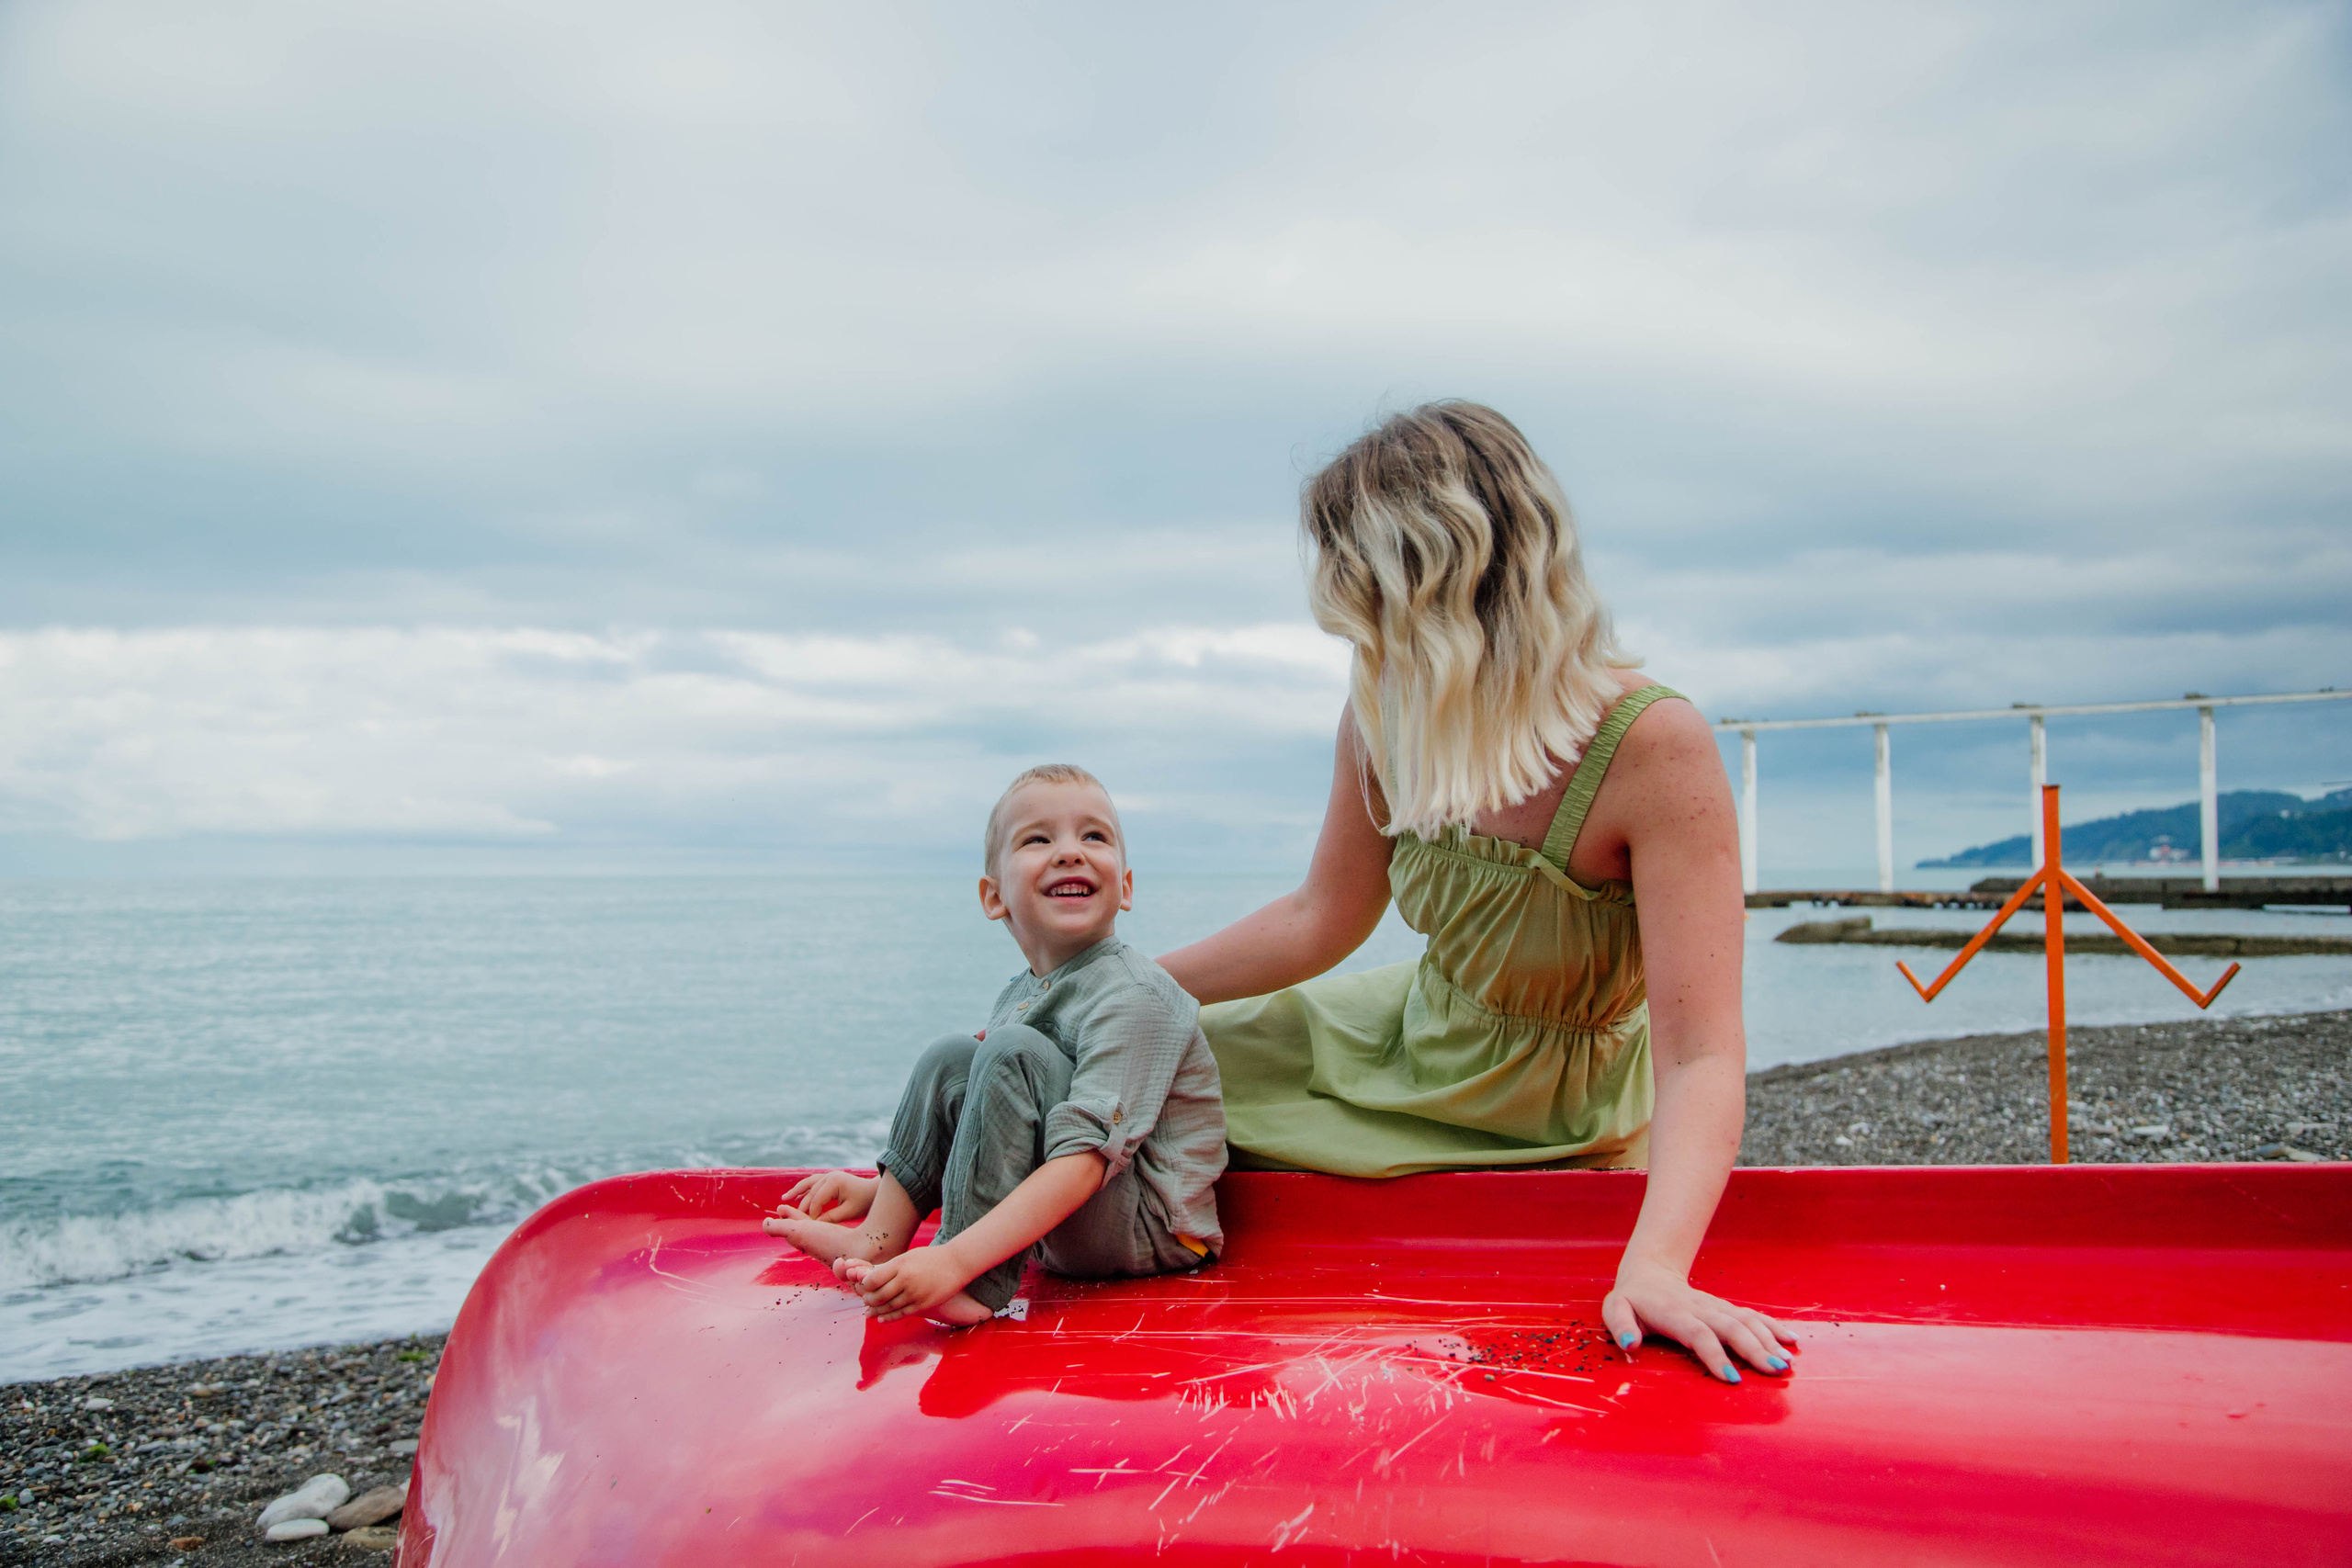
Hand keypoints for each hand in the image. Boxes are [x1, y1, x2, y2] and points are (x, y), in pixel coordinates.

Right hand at [777, 1171, 876, 1224]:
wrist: (874, 1190)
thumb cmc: (863, 1202)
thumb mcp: (848, 1212)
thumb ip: (831, 1217)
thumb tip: (815, 1225)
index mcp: (834, 1182)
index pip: (817, 1200)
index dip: (812, 1214)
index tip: (808, 1226)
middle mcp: (829, 1176)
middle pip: (810, 1193)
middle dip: (801, 1206)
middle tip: (790, 1219)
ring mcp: (828, 1176)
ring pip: (808, 1183)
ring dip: (796, 1191)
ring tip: (784, 1199)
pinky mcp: (829, 1179)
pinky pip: (812, 1183)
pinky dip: (803, 1189)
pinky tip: (795, 1197)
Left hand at [853, 1247, 973, 1322]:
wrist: (956, 1263)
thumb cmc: (929, 1258)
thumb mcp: (908, 1257)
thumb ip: (890, 1268)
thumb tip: (870, 1278)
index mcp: (900, 1265)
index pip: (873, 1280)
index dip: (865, 1286)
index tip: (865, 1287)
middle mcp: (906, 1279)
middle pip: (878, 1296)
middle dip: (869, 1301)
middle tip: (866, 1301)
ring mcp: (915, 1293)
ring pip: (889, 1308)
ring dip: (877, 1311)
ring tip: (870, 1312)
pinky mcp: (923, 1304)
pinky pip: (901, 1314)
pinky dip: (889, 1318)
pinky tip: (882, 1319)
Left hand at [1603, 1259, 1795, 1382]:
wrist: (1649, 1272)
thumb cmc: (1632, 1299)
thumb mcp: (1615, 1309)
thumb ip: (1620, 1325)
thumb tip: (1630, 1344)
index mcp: (1674, 1312)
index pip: (1699, 1334)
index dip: (1715, 1355)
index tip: (1732, 1378)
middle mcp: (1700, 1308)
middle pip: (1731, 1327)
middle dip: (1755, 1349)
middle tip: (1775, 1371)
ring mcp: (1715, 1307)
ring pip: (1746, 1321)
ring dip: (1769, 1340)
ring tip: (1787, 1361)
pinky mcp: (1724, 1308)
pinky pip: (1751, 1316)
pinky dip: (1772, 1327)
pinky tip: (1791, 1340)